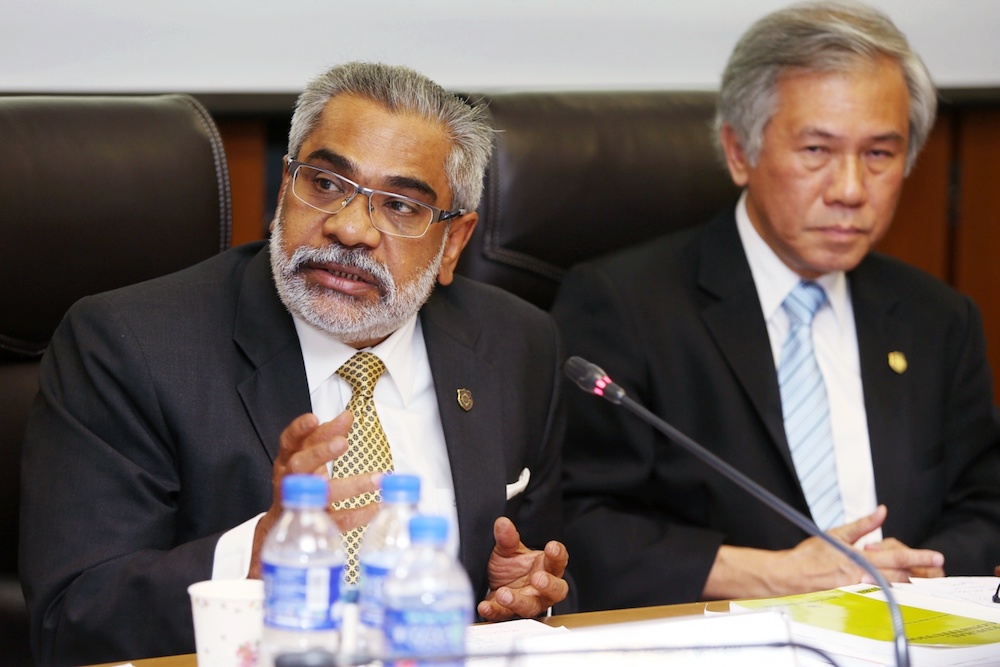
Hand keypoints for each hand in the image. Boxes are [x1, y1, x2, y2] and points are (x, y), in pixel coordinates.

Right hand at [247, 411, 380, 577]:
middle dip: (320, 453)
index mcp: (287, 459)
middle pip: (299, 465)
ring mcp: (301, 504)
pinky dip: (357, 514)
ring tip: (376, 479)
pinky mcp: (316, 524)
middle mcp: (289, 480)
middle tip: (342, 443)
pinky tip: (375, 507)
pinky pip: (336, 520)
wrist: (283, 521)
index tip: (314, 419)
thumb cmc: (301, 479)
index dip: (299, 429)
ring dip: (349, 486)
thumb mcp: (308, 455)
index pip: (289, 441)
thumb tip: (348, 416)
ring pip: (320, 494)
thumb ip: (325, 435)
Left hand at [477, 517, 568, 620]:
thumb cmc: (512, 569)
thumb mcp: (509, 550)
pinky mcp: (509, 614)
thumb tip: (502, 523)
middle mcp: (542, 589)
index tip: (552, 547)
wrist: (498, 588)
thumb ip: (507, 538)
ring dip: (518, 601)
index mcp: (546, 568)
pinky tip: (485, 606)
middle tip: (538, 578)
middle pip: (556, 591)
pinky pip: (504, 616)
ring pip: (531, 606)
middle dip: (549, 585)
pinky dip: (494, 611)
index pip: (558, 561)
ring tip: (504, 593)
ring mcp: (528, 603)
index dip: (558, 554)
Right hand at [704, 505, 944, 597]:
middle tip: (934, 568)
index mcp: (860, 559)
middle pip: (901, 577)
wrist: (790, 576)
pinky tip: (894, 586)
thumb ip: (863, 525)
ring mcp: (860, 590)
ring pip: (893, 588)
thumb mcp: (837, 534)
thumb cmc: (809, 556)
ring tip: (917, 577)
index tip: (936, 556)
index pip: (897, 558)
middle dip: (919, 572)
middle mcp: (863, 577)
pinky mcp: (855, 598)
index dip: (919, 556)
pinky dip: (889, 589)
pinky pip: (879, 595)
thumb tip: (881, 511)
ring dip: (906, 582)